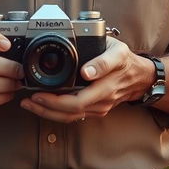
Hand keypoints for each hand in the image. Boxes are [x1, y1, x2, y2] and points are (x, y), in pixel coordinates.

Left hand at [19, 37, 152, 122]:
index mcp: (106, 84)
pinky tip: (43, 106)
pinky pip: (74, 116)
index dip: (59, 100)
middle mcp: (101, 99)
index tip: (40, 93)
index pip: (81, 99)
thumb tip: (87, 72)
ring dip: (48, 112)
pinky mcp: (95, 110)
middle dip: (47, 106)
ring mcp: (98, 107)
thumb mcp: (118, 52)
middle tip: (30, 98)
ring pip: (71, 116)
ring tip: (29, 103)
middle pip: (71, 110)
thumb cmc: (125, 60)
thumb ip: (104, 61)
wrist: (139, 77)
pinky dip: (56, 112)